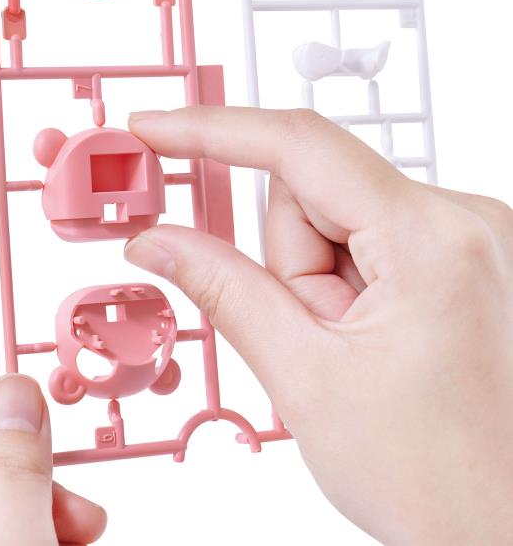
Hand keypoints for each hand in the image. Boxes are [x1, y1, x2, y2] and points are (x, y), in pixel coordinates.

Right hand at [125, 107, 512, 544]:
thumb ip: (223, 290)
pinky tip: (368, 336)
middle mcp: (462, 220)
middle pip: (314, 192)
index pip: (298, 145)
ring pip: (335, 216)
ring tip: (349, 347)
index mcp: (430, 240)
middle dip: (289, 260)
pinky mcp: (458, 253)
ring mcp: (465, 236)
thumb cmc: (439, 479)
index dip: (212, 131)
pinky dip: (342, 280)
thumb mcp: (304, 378)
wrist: (506, 529)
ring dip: (316, 278)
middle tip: (313, 334)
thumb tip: (159, 241)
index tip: (156, 129)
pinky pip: (365, 235)